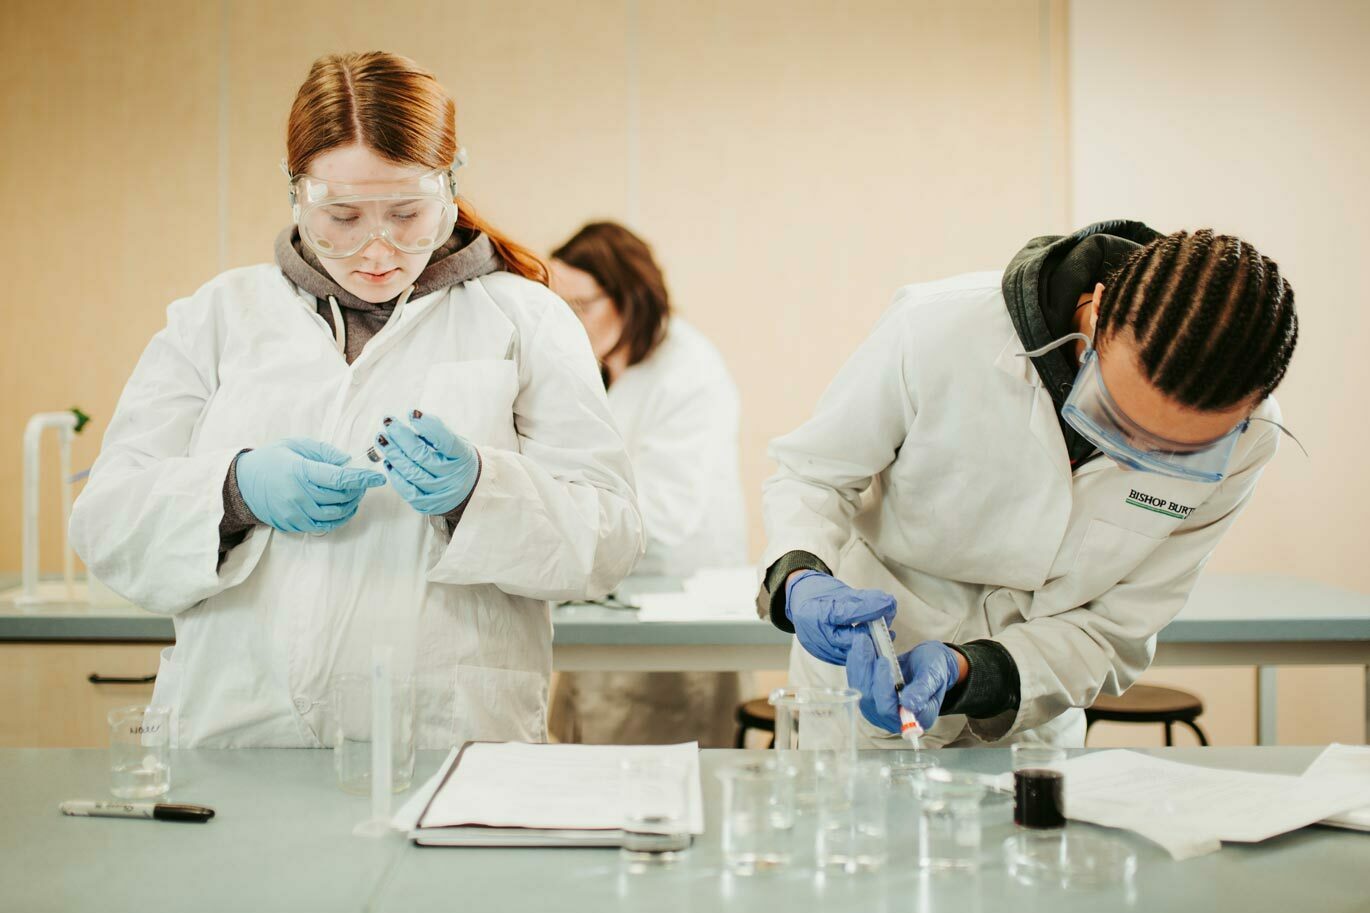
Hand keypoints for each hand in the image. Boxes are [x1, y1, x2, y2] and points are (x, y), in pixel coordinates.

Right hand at [235, 438, 384, 533]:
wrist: (241, 484)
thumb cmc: (271, 460)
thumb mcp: (297, 446)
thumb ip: (325, 453)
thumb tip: (350, 462)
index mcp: (300, 471)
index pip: (339, 479)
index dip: (362, 479)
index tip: (378, 478)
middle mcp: (298, 495)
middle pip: (341, 497)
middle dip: (359, 490)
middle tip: (363, 481)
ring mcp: (296, 513)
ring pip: (336, 514)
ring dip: (352, 505)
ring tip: (354, 494)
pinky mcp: (294, 525)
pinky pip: (325, 525)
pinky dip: (339, 517)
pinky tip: (343, 507)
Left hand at [376, 410, 480, 515]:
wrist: (471, 491)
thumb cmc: (458, 462)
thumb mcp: (456, 444)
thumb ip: (437, 434)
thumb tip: (412, 418)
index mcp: (463, 457)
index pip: (446, 441)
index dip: (428, 426)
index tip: (412, 413)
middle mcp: (453, 476)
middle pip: (422, 456)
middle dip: (401, 437)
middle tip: (389, 423)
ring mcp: (441, 492)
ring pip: (412, 472)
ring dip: (393, 454)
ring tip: (383, 439)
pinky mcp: (429, 505)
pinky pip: (408, 491)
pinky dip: (396, 476)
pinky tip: (389, 462)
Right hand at [784, 570, 895, 664]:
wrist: (799, 603)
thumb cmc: (818, 593)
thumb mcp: (839, 590)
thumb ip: (863, 599)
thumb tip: (888, 603)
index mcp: (817, 614)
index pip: (848, 613)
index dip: (871, 609)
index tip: (889, 604)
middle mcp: (817, 635)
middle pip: (851, 639)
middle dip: (874, 632)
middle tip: (889, 623)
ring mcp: (820, 649)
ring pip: (852, 652)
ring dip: (871, 643)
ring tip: (885, 634)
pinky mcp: (826, 657)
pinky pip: (848, 657)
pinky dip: (862, 650)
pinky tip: (873, 642)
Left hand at [847, 638, 963, 732]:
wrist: (928, 663)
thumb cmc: (934, 669)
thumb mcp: (933, 675)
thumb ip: (922, 690)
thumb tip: (908, 704)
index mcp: (914, 718)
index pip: (889, 709)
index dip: (883, 687)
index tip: (883, 662)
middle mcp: (893, 718)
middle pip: (870, 700)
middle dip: (866, 670)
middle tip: (866, 644)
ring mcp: (878, 708)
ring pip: (861, 690)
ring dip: (859, 664)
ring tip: (862, 641)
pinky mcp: (870, 696)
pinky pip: (858, 682)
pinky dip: (856, 664)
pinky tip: (859, 648)